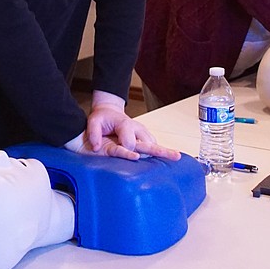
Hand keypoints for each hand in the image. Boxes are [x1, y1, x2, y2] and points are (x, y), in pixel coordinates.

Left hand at [65, 97, 180, 160]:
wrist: (108, 110)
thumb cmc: (102, 117)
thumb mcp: (93, 121)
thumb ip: (94, 133)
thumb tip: (97, 147)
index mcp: (125, 125)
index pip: (130, 143)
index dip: (128, 151)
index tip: (128, 156)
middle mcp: (137, 128)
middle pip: (149, 142)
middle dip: (160, 150)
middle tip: (175, 155)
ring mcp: (142, 132)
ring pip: (153, 143)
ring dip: (163, 151)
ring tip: (176, 157)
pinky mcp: (144, 135)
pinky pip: (153, 143)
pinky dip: (159, 150)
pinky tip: (169, 156)